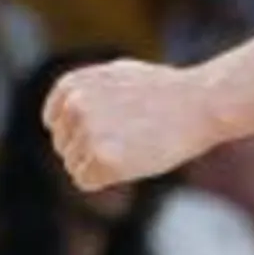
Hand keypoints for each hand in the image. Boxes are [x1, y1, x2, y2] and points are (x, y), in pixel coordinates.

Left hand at [42, 59, 215, 190]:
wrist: (199, 103)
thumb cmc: (162, 90)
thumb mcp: (115, 74)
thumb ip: (86, 89)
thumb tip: (67, 105)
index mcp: (71, 85)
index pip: (54, 122)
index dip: (79, 131)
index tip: (106, 130)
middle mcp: (74, 106)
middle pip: (63, 146)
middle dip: (89, 148)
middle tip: (126, 139)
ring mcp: (87, 132)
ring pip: (74, 165)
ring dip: (98, 164)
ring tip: (131, 147)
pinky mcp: (103, 159)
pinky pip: (84, 180)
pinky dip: (104, 179)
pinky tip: (129, 162)